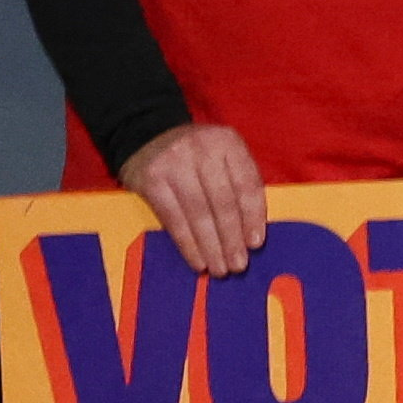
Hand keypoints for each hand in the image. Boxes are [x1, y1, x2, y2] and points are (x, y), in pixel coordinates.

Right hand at [123, 122, 267, 277]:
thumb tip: (251, 233)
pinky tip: (198, 262)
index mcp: (227, 142)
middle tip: (238, 265)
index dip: (253, 216)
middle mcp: (202, 150)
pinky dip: (188, 244)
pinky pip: (174, 219)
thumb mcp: (222, 155)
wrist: (146, 133)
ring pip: (198, 213)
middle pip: (222, 202)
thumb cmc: (196, 154)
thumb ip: (238, 183)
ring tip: (220, 269)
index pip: (246, 183)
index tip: (256, 244)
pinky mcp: (152, 180)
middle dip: (232, 238)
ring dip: (211, 247)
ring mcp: (175, 164)